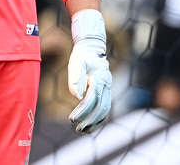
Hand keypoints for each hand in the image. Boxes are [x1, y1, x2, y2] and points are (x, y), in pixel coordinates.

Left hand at [67, 9, 112, 132]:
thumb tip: (77, 97)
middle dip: (90, 120)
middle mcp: (106, 85)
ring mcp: (108, 89)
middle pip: (101, 107)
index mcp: (100, 78)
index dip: (83, 110)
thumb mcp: (76, 63)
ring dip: (95, 122)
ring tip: (82, 130)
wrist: (92, 48)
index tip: (72, 119)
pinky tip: (90, 126)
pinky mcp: (105, 92)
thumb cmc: (82, 55)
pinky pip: (104, 108)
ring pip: (105, 110)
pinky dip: (98, 118)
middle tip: (77, 129)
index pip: (92, 98)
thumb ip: (76, 78)